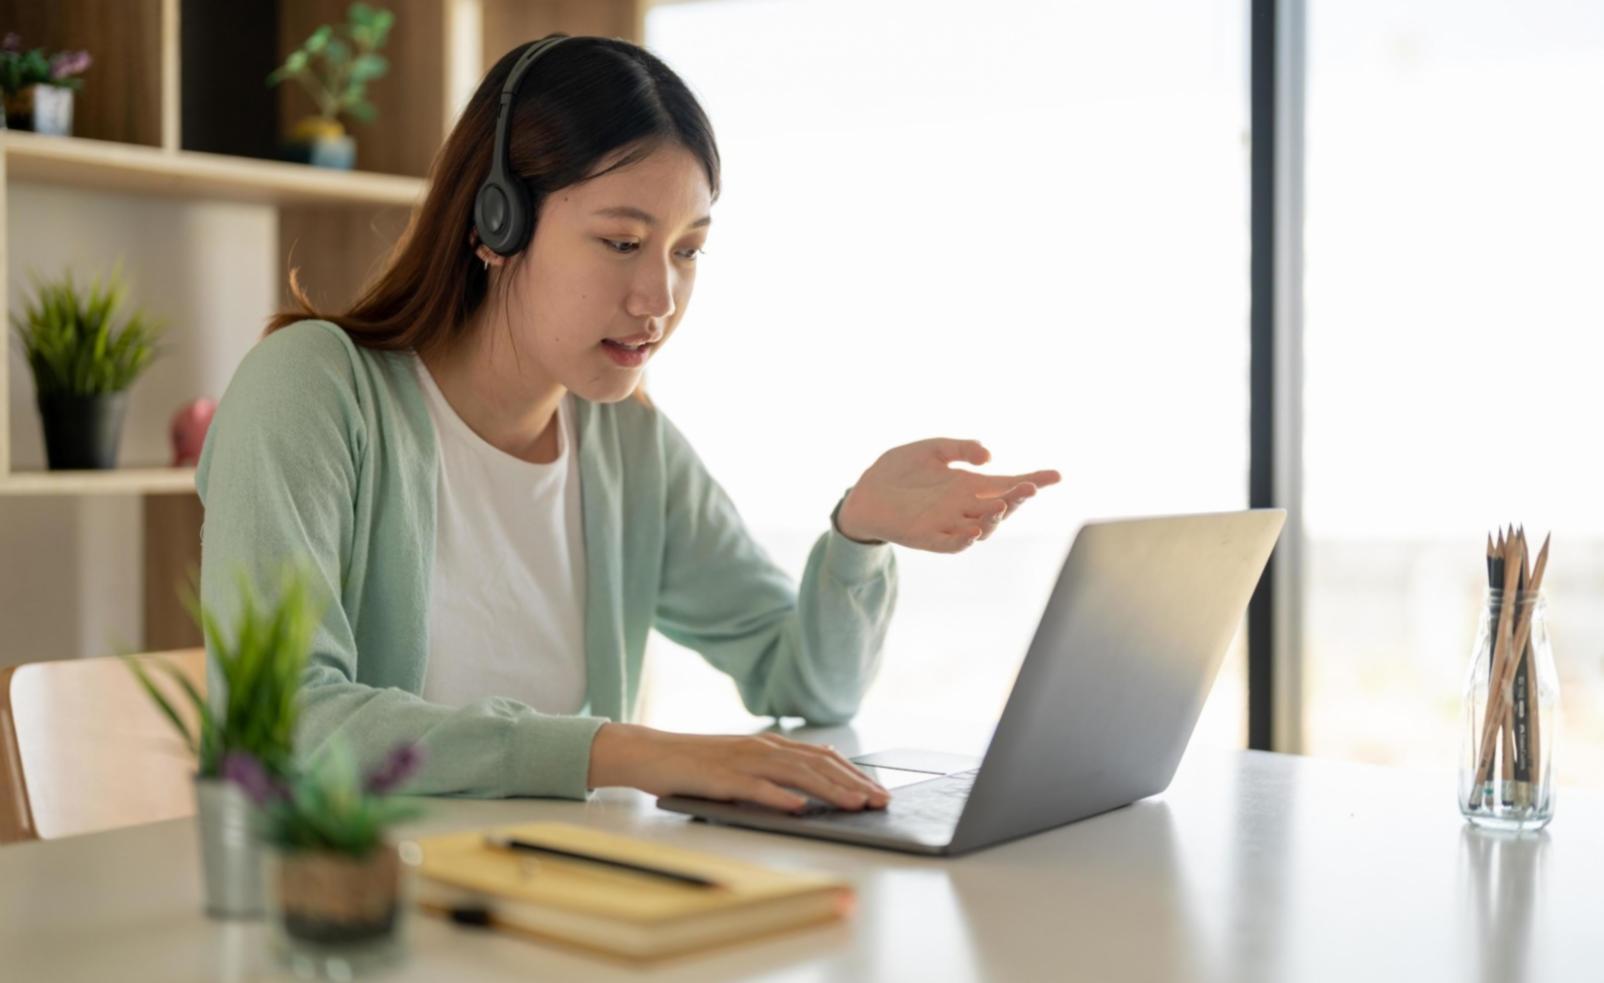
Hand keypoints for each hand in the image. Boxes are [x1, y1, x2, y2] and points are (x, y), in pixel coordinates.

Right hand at [587, 723, 890, 812]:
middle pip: (818, 764)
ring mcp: (743, 762)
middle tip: (880, 801)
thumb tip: (813, 780)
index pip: (823, 757)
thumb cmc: (699, 763)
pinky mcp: (722, 778)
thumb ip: (776, 767)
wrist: (652, 753)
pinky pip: (755, 788)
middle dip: (853, 783)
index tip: (878, 790)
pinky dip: (780, 797)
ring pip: (795, 774)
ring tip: (854, 805)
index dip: (853, 773)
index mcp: (770, 744)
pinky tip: (799, 807)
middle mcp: (762, 748)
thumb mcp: (744, 760)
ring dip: (828, 790)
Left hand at [836, 438, 1060, 552]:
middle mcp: (963, 508)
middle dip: (1017, 499)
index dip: (1032, 481)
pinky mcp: (926, 538)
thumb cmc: (899, 470)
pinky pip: (950, 544)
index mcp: (969, 487)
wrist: (864, 491)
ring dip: (994, 520)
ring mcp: (947, 524)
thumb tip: (989, 456)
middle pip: (1000, 508)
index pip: (1007, 485)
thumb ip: (960, 449)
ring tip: (1004, 505)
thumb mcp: (932, 449)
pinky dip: (963, 540)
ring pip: (981, 528)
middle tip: (1028, 488)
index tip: (1056, 475)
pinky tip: (973, 532)